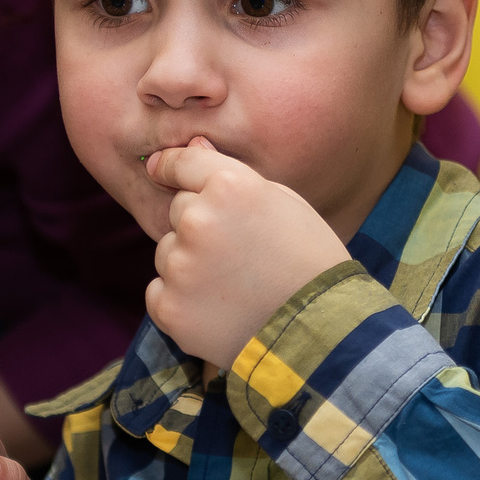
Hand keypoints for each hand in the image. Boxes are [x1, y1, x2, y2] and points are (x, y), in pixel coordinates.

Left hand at [142, 138, 350, 370]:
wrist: (319, 332)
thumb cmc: (310, 261)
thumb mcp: (285, 203)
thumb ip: (233, 177)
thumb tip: (192, 147)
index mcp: (230, 186)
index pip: (182, 163)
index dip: (173, 166)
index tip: (163, 169)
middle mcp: (198, 220)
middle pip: (179, 211)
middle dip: (200, 225)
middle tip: (238, 252)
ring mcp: (180, 267)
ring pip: (168, 252)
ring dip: (189, 263)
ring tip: (233, 285)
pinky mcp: (169, 308)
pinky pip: (159, 291)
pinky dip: (181, 299)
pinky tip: (218, 309)